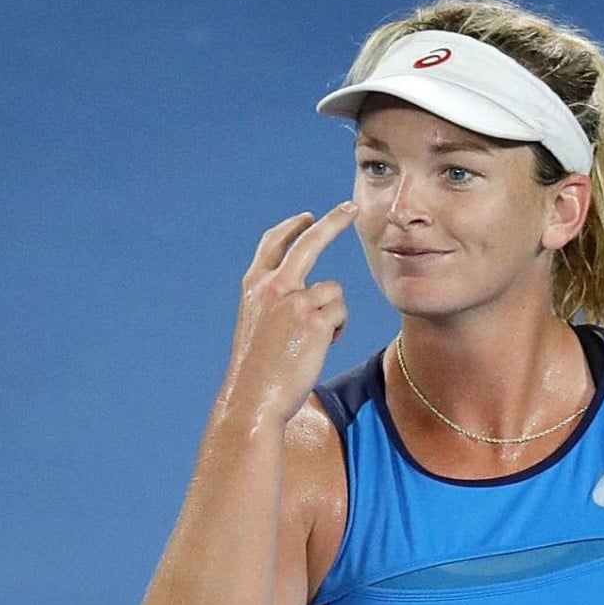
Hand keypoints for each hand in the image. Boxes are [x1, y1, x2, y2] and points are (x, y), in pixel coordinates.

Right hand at [217, 201, 358, 423]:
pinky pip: (341, 313)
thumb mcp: (259, 324)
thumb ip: (277, 300)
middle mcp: (273, 286)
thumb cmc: (259, 367)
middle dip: (332, 221)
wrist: (253, 397)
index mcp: (254, 285)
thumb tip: (312, 291)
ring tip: (311, 341)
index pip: (275, 243)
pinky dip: (337, 330)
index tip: (308, 216)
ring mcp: (294, 300)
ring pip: (334, 291)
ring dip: (332, 314)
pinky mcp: (315, 319)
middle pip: (309, 242)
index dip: (293, 228)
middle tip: (350, 208)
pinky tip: (317, 348)